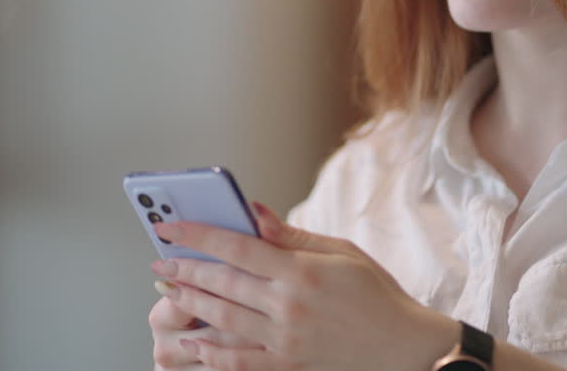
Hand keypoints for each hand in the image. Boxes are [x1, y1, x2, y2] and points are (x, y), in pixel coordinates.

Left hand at [150, 202, 456, 370]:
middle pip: (223, 283)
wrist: (406, 348)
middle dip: (185, 270)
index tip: (168, 228)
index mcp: (302, 271)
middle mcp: (289, 306)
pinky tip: (194, 344)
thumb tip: (253, 212)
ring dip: (192, 305)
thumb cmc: (377, 294)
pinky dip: (213, 354)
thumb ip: (292, 235)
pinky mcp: (289, 366)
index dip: (197, 235)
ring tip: (171, 293)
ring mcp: (286, 341)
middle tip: (160, 263)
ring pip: (224, 321)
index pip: (237, 246)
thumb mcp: (342, 252)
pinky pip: (241, 362)